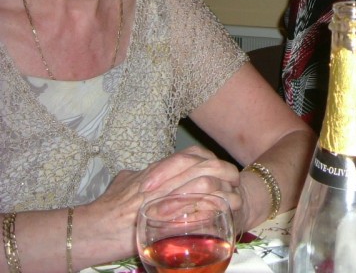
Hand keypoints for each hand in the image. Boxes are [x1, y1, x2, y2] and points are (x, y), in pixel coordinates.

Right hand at [78, 147, 240, 255]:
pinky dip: (211, 214)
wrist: (89, 230)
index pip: (192, 155)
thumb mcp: (122, 184)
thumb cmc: (104, 210)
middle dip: (226, 174)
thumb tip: (137, 175)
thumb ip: (135, 177)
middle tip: (236, 185)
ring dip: (224, 194)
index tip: (223, 170)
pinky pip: (193, 213)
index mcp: (156, 170)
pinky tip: (223, 218)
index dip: (212, 161)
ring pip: (204, 186)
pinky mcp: (163, 221)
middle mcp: (162, 181)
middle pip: (204, 167)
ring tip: (236, 201)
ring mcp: (164, 199)